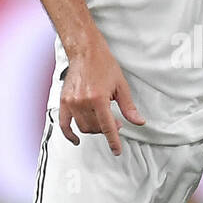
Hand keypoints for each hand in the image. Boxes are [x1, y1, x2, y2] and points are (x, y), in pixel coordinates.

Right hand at [59, 30, 144, 155]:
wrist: (85, 52)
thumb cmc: (103, 64)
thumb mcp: (121, 86)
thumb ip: (128, 107)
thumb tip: (138, 121)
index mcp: (99, 98)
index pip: (107, 127)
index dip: (113, 141)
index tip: (116, 151)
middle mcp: (83, 102)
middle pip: (95, 128)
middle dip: (106, 129)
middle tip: (115, 123)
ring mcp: (72, 102)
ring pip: (83, 127)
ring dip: (94, 129)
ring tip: (101, 120)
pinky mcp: (64, 101)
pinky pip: (64, 124)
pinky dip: (70, 134)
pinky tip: (76, 139)